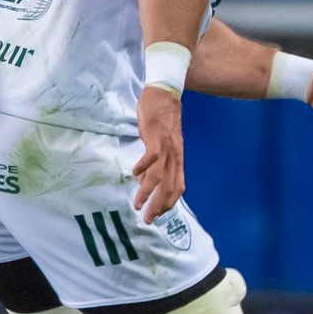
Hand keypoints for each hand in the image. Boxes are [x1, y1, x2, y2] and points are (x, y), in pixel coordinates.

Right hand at [132, 86, 184, 223]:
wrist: (165, 95)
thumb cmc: (161, 120)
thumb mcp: (161, 145)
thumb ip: (156, 163)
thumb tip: (143, 180)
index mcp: (177, 159)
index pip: (178, 186)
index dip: (169, 203)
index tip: (158, 215)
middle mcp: (175, 156)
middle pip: (170, 186)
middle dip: (158, 205)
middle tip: (147, 219)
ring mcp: (167, 147)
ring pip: (160, 175)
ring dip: (148, 192)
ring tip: (137, 203)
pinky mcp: (157, 137)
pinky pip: (152, 156)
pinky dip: (144, 167)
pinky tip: (134, 174)